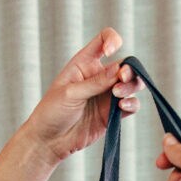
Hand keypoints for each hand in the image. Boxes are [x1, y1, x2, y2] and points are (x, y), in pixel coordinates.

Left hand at [23, 28, 141, 164]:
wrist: (48, 141)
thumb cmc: (52, 112)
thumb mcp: (70, 93)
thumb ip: (95, 82)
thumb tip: (119, 69)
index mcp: (85, 63)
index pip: (104, 40)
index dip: (112, 40)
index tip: (111, 51)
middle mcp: (99, 76)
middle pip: (125, 64)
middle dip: (129, 69)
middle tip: (122, 78)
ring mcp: (106, 95)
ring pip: (131, 84)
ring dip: (131, 86)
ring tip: (118, 95)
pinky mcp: (111, 113)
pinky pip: (130, 105)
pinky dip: (132, 104)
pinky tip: (123, 107)